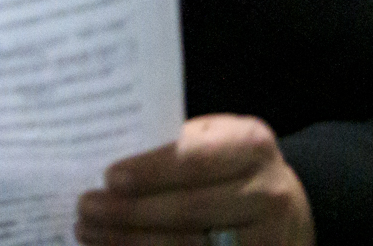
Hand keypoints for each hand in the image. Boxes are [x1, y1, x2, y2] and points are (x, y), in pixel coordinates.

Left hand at [76, 114, 313, 245]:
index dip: (150, 172)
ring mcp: (267, 238)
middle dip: (129, 212)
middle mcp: (267, 194)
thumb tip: (103, 160)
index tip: (108, 178)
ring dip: (130, 242)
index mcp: (252, 146)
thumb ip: (174, 145)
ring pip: (188, 245)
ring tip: (88, 232)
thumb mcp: (214, 137)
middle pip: (188, 210)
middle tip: (84, 208)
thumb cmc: (230, 162)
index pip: (194, 160)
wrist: (287, 204)